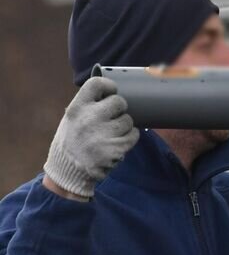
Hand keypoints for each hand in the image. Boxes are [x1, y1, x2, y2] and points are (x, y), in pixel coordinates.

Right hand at [43, 76, 139, 199]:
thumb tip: (112, 93)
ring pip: (128, 120)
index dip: (108, 86)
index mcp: (77, 108)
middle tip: (113, 117)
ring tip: (111, 133)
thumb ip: (88, 106)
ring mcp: (103, 134)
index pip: (97, 84)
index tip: (111, 91)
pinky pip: (133, 135)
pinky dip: (129, 138)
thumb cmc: (73, 141)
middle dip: (120, 109)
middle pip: (119, 101)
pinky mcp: (116, 148)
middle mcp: (90, 118)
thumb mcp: (72, 119)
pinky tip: (117, 142)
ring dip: (124, 126)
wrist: (68, 170)